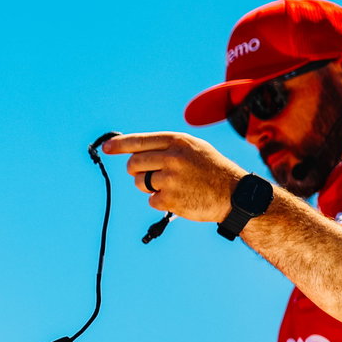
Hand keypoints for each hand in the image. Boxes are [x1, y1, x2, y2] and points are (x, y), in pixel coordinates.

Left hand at [102, 131, 249, 222]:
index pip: (140, 141)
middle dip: (137, 171)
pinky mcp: (170, 199)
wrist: (235, 195)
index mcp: (178, 142)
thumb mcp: (194, 149)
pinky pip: (151, 200)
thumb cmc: (211, 170)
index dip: (120, 145)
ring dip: (149, 186)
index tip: (106, 148)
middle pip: (134, 164)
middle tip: (151, 175)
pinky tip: (179, 197)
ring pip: (139, 182)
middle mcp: (173, 158)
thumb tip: (133, 150)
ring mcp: (171, 179)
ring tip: (172, 185)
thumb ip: (167, 147)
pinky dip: (160, 201)